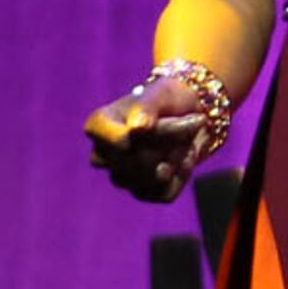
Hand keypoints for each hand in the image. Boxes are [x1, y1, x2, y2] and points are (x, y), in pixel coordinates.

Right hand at [84, 72, 221, 201]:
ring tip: (186, 142)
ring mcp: (120, 175)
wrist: (189, 115)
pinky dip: (182, 176)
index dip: (142, 137)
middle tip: (189, 123)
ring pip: (151, 179)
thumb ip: (146, 108)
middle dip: (170, 143)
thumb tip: (137, 128)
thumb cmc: (167, 100)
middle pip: (138, 162)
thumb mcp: (159, 94)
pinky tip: (185, 159)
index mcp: (98, 127)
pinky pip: (164, 194)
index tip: (156, 123)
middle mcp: (103, 154)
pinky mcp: (142, 191)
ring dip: (176, 159)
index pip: (118, 142)